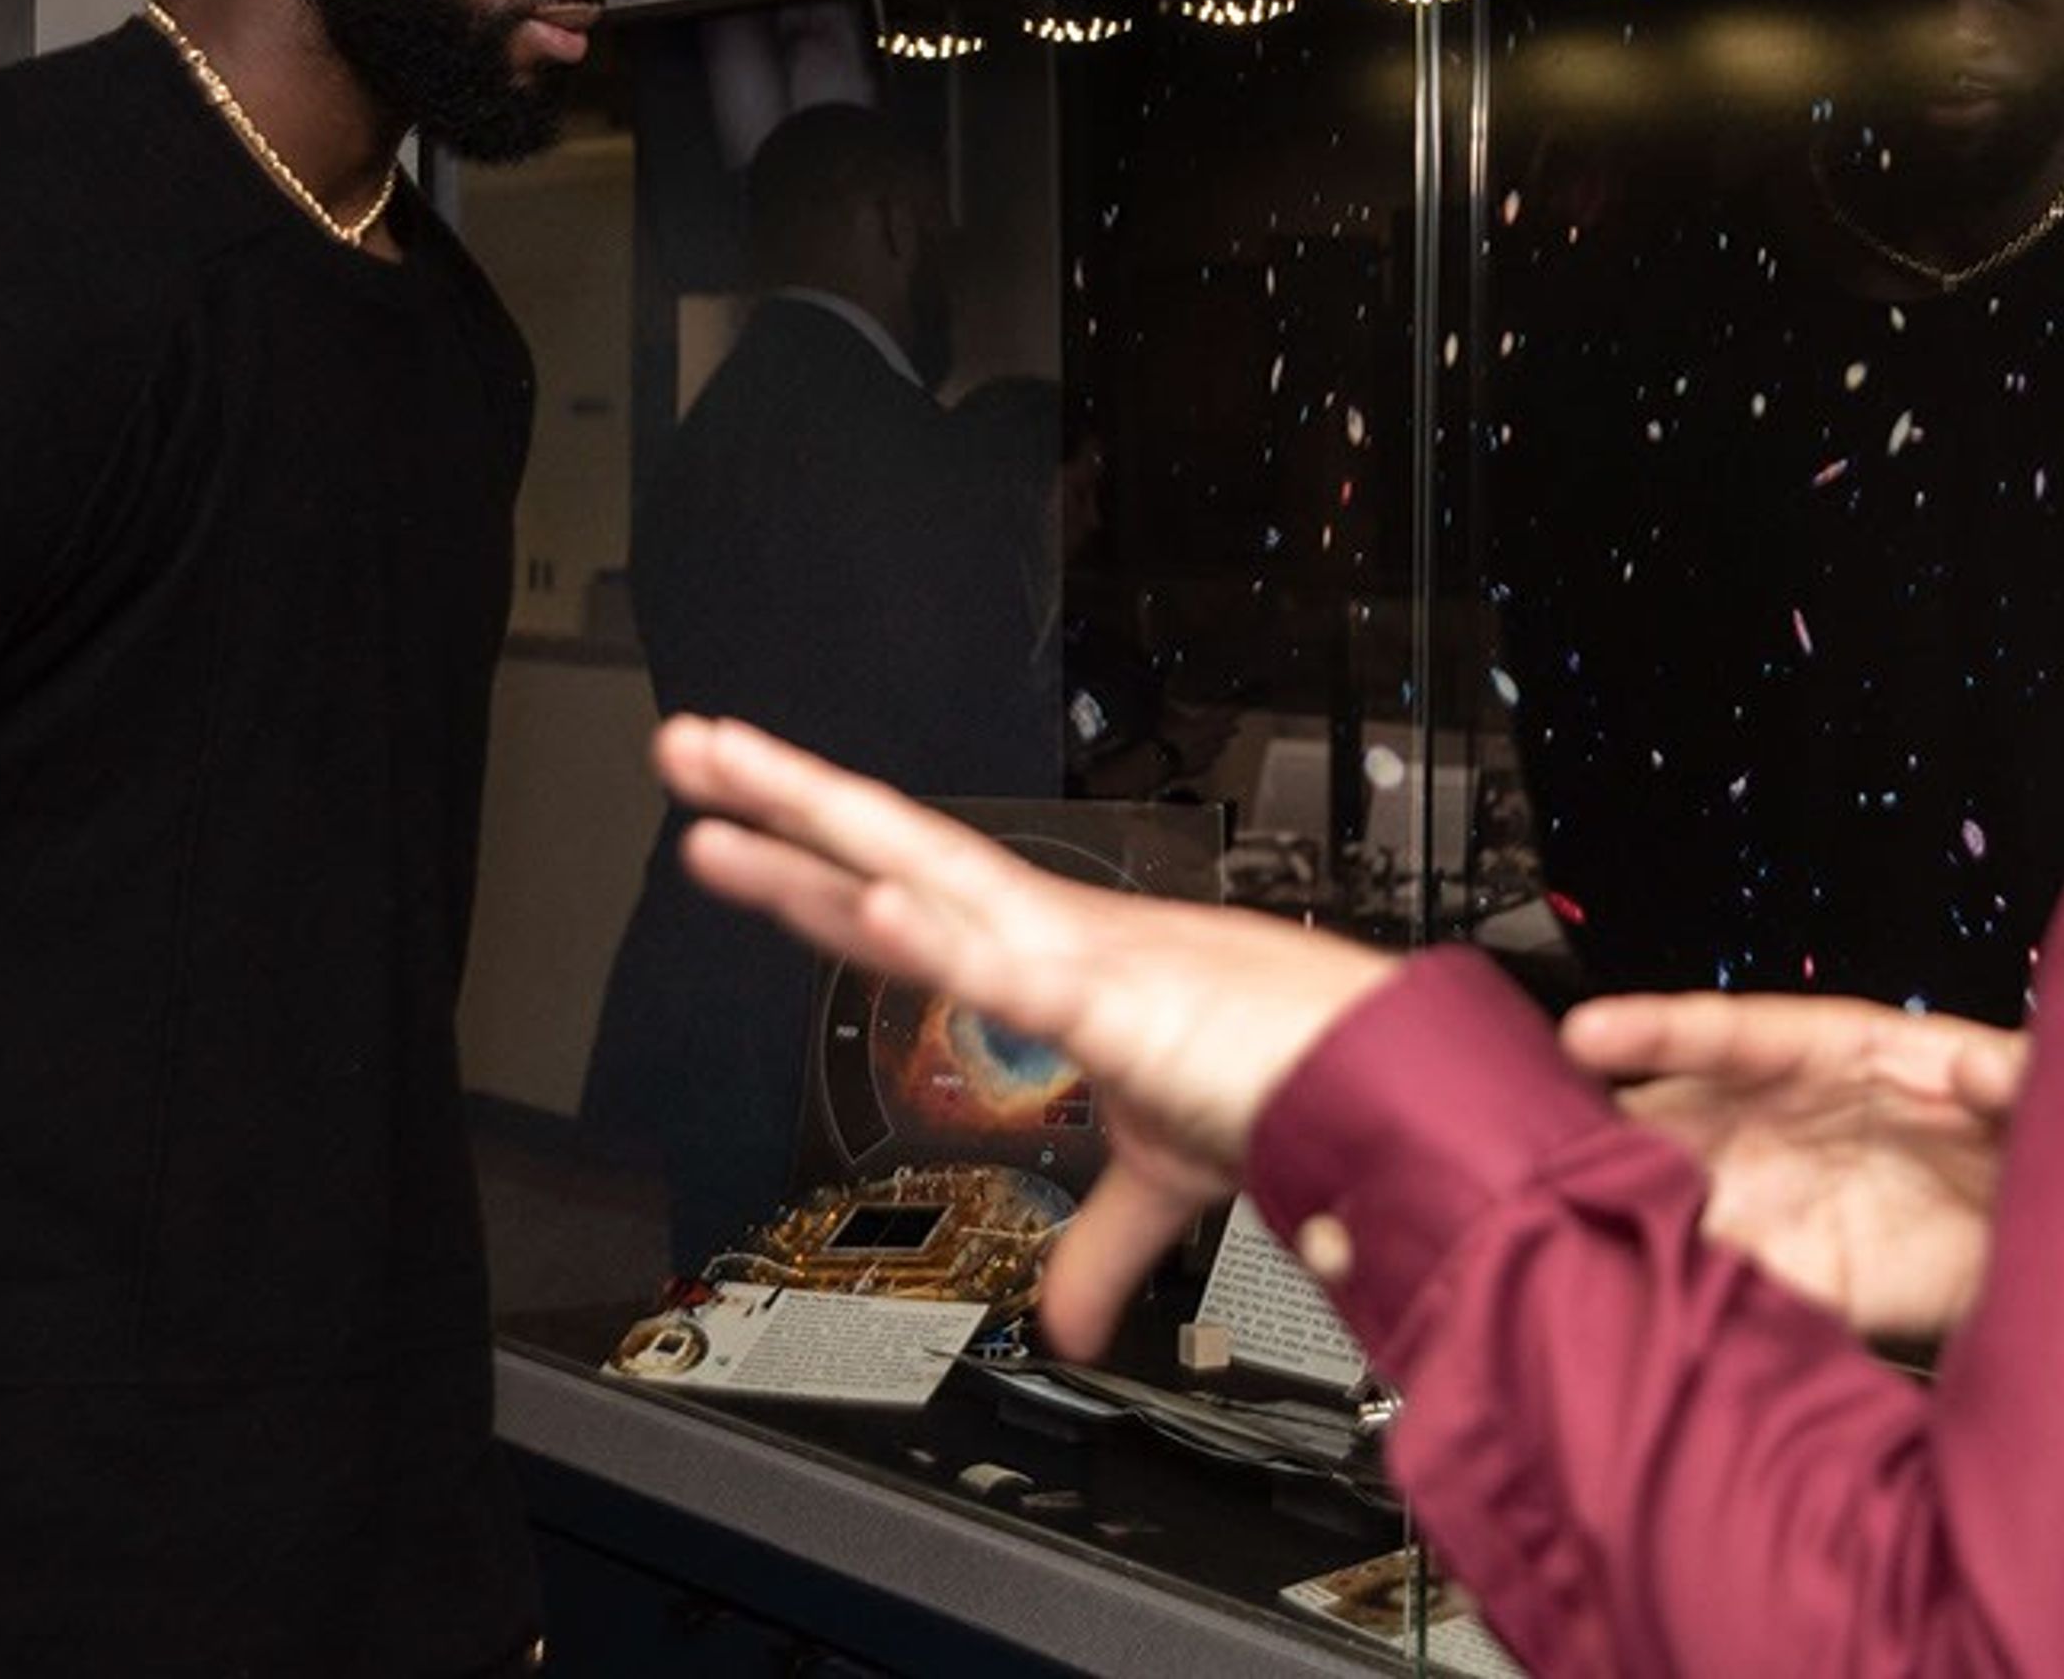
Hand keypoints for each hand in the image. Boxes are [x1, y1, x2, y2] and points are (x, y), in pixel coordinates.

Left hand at [655, 715, 1398, 1357]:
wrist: (1376, 1083)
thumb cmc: (1286, 1090)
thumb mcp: (1164, 1179)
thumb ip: (1098, 1245)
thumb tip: (1063, 1317)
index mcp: (1054, 959)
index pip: (903, 908)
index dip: (809, 876)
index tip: (731, 836)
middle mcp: (1050, 933)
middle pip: (887, 852)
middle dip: (780, 800)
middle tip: (687, 745)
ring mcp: (1076, 953)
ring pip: (921, 873)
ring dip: (817, 827)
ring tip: (724, 774)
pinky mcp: (1116, 998)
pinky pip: (1008, 964)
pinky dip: (938, 936)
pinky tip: (867, 904)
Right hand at [1560, 990, 2026, 1347]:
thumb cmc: (2039, 1127)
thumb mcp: (2038, 1082)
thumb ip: (2014, 1070)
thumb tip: (1984, 1066)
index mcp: (1836, 1051)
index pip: (1727, 1033)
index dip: (1654, 1031)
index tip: (1587, 1032)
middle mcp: (1788, 1121)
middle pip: (1672, 1115)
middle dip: (1600, 1126)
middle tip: (1531, 1142)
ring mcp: (1785, 1201)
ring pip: (1677, 1198)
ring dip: (1625, 1210)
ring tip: (1560, 1226)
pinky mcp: (1805, 1280)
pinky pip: (1725, 1285)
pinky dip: (1682, 1293)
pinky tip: (1639, 1304)